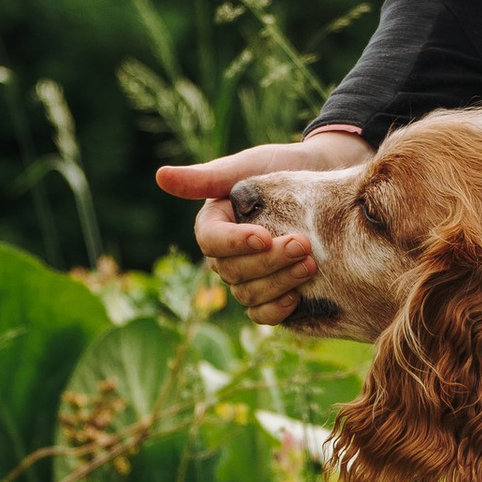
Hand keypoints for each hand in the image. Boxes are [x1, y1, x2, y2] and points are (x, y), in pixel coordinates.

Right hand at [154, 128, 369, 323]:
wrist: (321, 181)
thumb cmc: (281, 168)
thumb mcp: (247, 166)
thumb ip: (206, 177)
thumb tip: (159, 176)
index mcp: (214, 225)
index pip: (210, 241)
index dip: (234, 243)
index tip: (264, 236)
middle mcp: (226, 256)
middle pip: (233, 271)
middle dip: (268, 261)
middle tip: (303, 245)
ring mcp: (247, 278)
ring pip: (248, 294)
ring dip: (279, 283)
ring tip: (310, 264)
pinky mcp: (270, 294)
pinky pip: (261, 314)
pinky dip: (275, 311)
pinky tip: (296, 298)